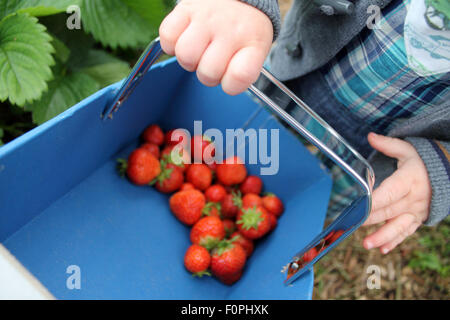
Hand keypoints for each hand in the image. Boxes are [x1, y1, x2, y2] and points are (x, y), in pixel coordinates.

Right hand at [159, 0, 272, 94]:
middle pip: (207, 73)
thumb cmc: (244, 29)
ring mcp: (207, 19)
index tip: (230, 77)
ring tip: (198, 50)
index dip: (230, 84)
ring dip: (188, 60)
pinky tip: (184, 38)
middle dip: (207, 75)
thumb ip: (242, 72)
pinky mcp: (186, 8)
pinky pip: (167, 36)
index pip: (239, 77)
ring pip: (185, 56)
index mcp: (252, 45)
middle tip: (212, 61)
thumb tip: (225, 85)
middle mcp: (230, 31)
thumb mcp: (255, 50)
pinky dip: (171, 44)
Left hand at [363, 133, 431, 253]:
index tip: (361, 206)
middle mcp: (413, 198)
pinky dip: (395, 241)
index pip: (389, 193)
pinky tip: (383, 249)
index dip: (374, 200)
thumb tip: (370, 136)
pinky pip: (406, 232)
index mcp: (408, 180)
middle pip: (389, 211)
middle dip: (371, 220)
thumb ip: (388, 145)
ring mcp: (416, 211)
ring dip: (382, 236)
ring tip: (367, 245)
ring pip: (398, 226)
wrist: (448, 174)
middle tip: (354, 226)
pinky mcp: (417, 219)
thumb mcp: (407, 149)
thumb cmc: (422, 161)